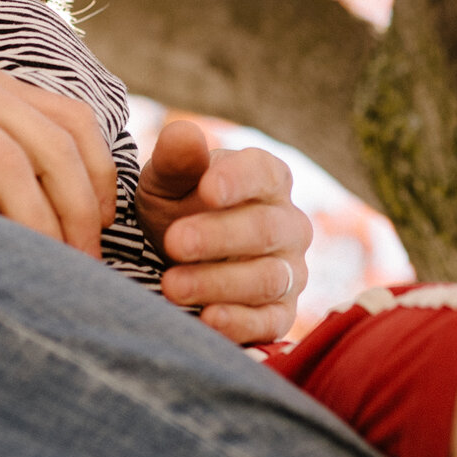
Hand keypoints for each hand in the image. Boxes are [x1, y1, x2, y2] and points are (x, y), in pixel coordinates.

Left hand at [136, 119, 310, 343]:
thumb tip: (182, 134)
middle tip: (172, 242)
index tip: (205, 189)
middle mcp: (289, 225)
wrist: (170, 260)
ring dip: (218, 282)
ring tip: (171, 285)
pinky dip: (240, 322)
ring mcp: (290, 271)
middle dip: (218, 237)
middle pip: (266, 229)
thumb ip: (176, 160)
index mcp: (267, 180)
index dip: (237, 181)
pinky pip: (271, 321)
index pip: (263, 174)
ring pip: (268, 277)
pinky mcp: (280, 314)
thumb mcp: (166, 183)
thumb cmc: (176, 209)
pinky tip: (206, 319)